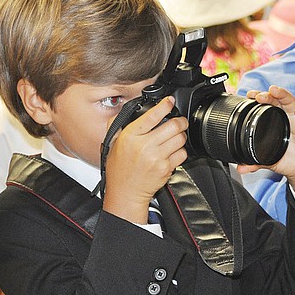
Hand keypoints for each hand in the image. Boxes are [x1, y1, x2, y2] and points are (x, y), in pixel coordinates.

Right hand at [102, 97, 188, 224]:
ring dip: (181, 136)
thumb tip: (127, 110)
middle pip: (173, 125)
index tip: (169, 101)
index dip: (164, 105)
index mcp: (130, 136)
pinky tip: (173, 152)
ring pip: (180, 139)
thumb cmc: (119, 169)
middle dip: (180, 121)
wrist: (125, 192)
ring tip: (176, 137)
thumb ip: (117, 124)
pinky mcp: (166, 169)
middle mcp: (144, 146)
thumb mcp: (112, 143)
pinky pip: (182, 154)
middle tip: (180, 121)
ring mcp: (156, 158)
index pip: (152, 115)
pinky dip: (180, 151)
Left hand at [238, 86, 294, 210]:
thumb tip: (240, 169)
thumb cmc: (286, 159)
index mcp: (274, 120)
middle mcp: (286, 116)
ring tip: (275, 91)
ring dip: (283, 94)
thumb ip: (254, 163)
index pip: (266, 104)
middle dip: (268, 94)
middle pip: (277, 99)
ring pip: (291, 101)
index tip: (249, 95)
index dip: (258, 97)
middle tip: (259, 96)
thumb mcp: (268, 161)